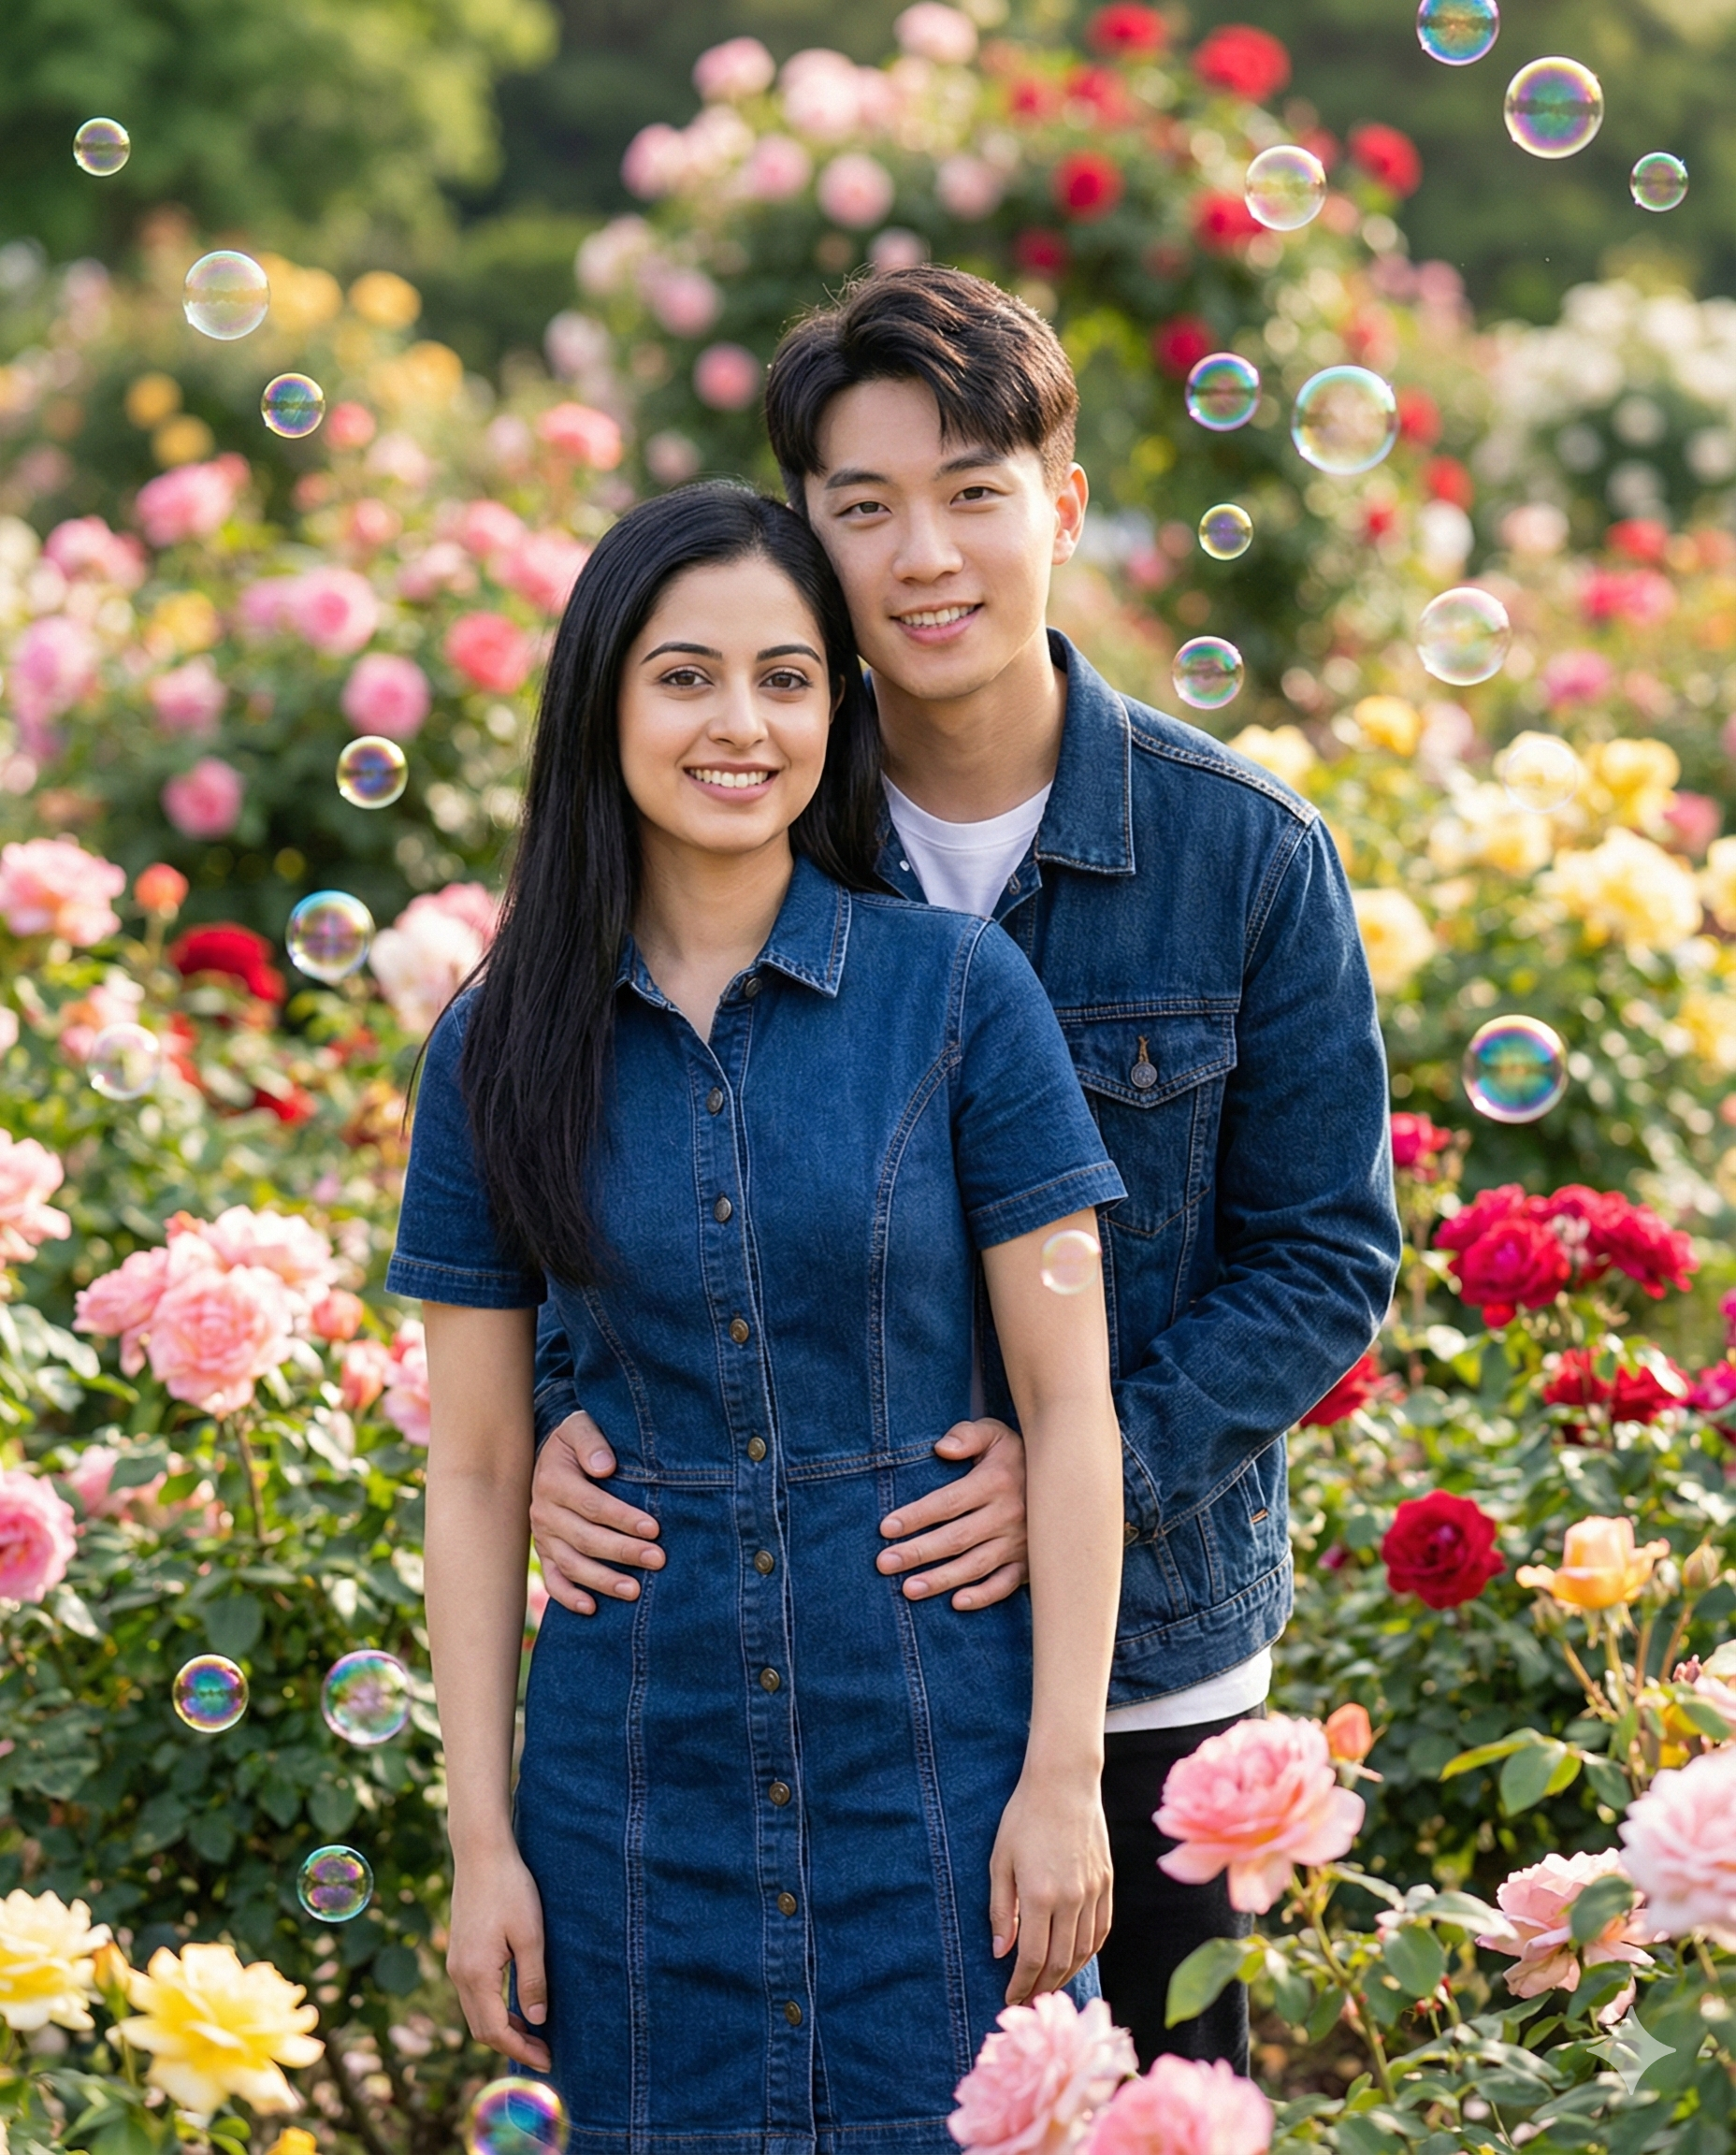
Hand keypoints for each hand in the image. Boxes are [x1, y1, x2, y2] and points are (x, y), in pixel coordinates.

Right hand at [447, 1843, 552, 2072]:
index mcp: (476, 1974)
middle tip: (544, 2053)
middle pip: (482, 2029)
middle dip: (512, 2046)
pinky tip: (516, 2005)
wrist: (481, 1853)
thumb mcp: (530, 1935)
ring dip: (503, 2029)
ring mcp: (457, 1963)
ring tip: (534, 2034)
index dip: (521, 2051)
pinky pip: (474, 1995)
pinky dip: (494, 2010)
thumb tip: (536, 2020)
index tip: (547, 2061)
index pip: (496, 2032)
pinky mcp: (460, 1952)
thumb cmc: (510, 1888)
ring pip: (476, 2013)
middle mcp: (459, 1974)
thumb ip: (532, 1980)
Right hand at [530, 1411, 662, 1615]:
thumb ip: (592, 1442)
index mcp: (554, 1481)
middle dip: (623, 1551)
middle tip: (657, 1560)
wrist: (551, 1452)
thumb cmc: (577, 1440)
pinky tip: (592, 1608)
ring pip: (571, 1564)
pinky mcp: (544, 1552)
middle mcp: (544, 1512)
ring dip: (602, 1581)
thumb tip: (606, 1466)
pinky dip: (568, 1597)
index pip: (592, 1505)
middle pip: (585, 1538)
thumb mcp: (581, 1428)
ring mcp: (542, 1536)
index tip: (654, 1528)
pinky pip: (553, 1579)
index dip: (623, 1518)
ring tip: (634, 1591)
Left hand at [876, 1419, 1028, 1609]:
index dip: (917, 1516)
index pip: (948, 1502)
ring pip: (975, 1565)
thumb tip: (941, 1448)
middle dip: (918, 1552)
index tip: (886, 1527)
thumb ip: (967, 1435)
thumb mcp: (996, 1434)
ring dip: (941, 1579)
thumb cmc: (1018, 1455)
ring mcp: (1020, 1542)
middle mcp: (1007, 1515)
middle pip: (955, 1538)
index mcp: (995, 1482)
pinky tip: (957, 1602)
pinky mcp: (1029, 1562)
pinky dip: (983, 1595)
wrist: (1068, 1479)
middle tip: (884, 1563)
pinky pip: (1006, 1584)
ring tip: (908, 1589)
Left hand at [988, 1767, 1112, 2006]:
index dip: (1022, 1984)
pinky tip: (1076, 1959)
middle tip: (1029, 1999)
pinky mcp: (1107, 1883)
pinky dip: (1089, 1952)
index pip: (1033, 1958)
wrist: (1064, 1783)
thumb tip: (1001, 1953)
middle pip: (1060, 1961)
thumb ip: (1002, 1910)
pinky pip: (1101, 1930)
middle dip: (1043, 1986)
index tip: (1011, 1998)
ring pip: (1083, 1951)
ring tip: (1049, 1985)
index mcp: (1040, 1895)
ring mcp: (1093, 1892)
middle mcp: (1071, 1899)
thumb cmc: (1024, 1817)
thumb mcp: (1000, 1861)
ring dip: (1067, 1975)